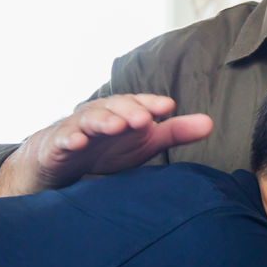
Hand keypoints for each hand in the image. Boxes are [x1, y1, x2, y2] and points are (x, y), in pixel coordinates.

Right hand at [0, 94, 213, 196]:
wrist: (57, 161)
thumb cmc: (106, 149)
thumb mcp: (142, 143)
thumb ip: (175, 133)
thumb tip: (211, 123)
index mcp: (123, 114)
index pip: (138, 104)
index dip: (151, 104)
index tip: (168, 107)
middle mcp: (101, 117)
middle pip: (114, 107)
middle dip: (129, 111)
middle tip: (144, 120)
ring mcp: (77, 129)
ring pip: (89, 119)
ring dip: (103, 121)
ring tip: (116, 126)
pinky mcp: (56, 145)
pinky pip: (62, 140)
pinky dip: (69, 139)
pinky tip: (77, 142)